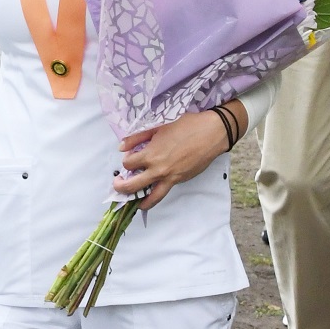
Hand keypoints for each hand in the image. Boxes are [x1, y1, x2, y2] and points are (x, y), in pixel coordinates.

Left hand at [113, 108, 234, 211]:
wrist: (211, 133)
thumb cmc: (186, 126)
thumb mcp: (158, 127)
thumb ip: (137, 138)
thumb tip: (121, 147)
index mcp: (151, 154)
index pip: (128, 164)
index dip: (125, 162)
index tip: (128, 159)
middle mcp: (158, 169)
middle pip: (132, 186)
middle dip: (121, 187)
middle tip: (118, 186)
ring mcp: (170, 178)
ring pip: (151, 198)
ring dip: (139, 201)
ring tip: (134, 202)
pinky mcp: (180, 181)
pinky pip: (164, 192)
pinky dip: (156, 196)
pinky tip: (152, 195)